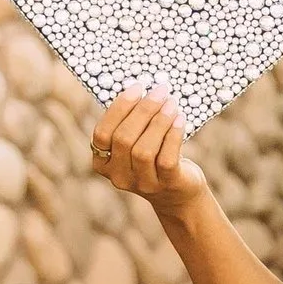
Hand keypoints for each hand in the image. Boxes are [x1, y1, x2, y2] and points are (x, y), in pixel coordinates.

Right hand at [91, 90, 207, 213]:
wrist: (179, 195)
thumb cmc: (154, 159)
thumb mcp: (135, 144)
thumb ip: (130, 123)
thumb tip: (142, 89)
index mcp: (102, 163)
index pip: (102, 133)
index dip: (119, 108)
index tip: (137, 87)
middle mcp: (118, 177)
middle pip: (123, 139)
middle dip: (143, 111)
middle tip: (159, 92)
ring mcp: (142, 184)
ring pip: (143, 150)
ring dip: (159, 122)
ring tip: (171, 104)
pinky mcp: (166, 185)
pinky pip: (166, 158)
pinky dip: (173, 135)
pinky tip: (180, 120)